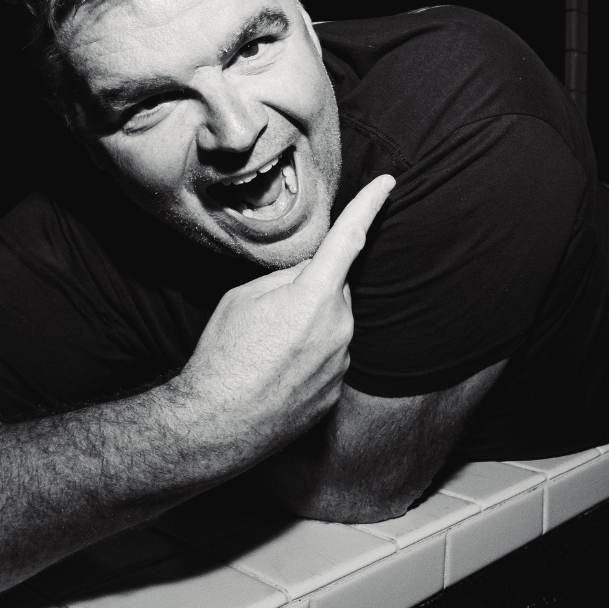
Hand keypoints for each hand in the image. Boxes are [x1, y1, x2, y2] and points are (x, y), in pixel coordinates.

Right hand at [177, 174, 395, 451]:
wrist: (218, 424)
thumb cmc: (224, 355)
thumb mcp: (245, 297)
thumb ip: (286, 277)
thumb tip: (308, 272)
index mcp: (314, 295)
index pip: (349, 238)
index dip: (370, 205)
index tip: (389, 183)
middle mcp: (339, 327)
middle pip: (333, 289)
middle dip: (309, 290)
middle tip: (270, 314)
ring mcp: (342, 363)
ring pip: (332, 325)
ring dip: (308, 327)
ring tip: (268, 350)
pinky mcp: (337, 392)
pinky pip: (329, 358)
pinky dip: (307, 357)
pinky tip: (277, 373)